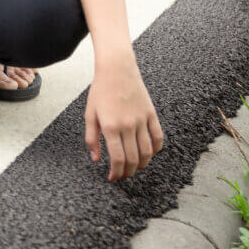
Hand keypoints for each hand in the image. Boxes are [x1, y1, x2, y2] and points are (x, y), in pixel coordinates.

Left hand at [84, 56, 164, 181]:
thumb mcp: (90, 114)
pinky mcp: (152, 114)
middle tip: (123, 176)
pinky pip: (158, 138)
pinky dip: (155, 150)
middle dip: (128, 172)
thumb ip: (91, 138)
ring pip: (147, 152)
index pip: (118, 159)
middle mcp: (128, 125)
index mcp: (110, 126)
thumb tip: (96, 159)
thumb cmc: (100, 91)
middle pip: (133, 159)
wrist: (117, 70)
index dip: (116, 173)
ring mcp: (142, 120)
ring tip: (134, 168)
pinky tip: (148, 154)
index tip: (112, 178)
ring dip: (142, 164)